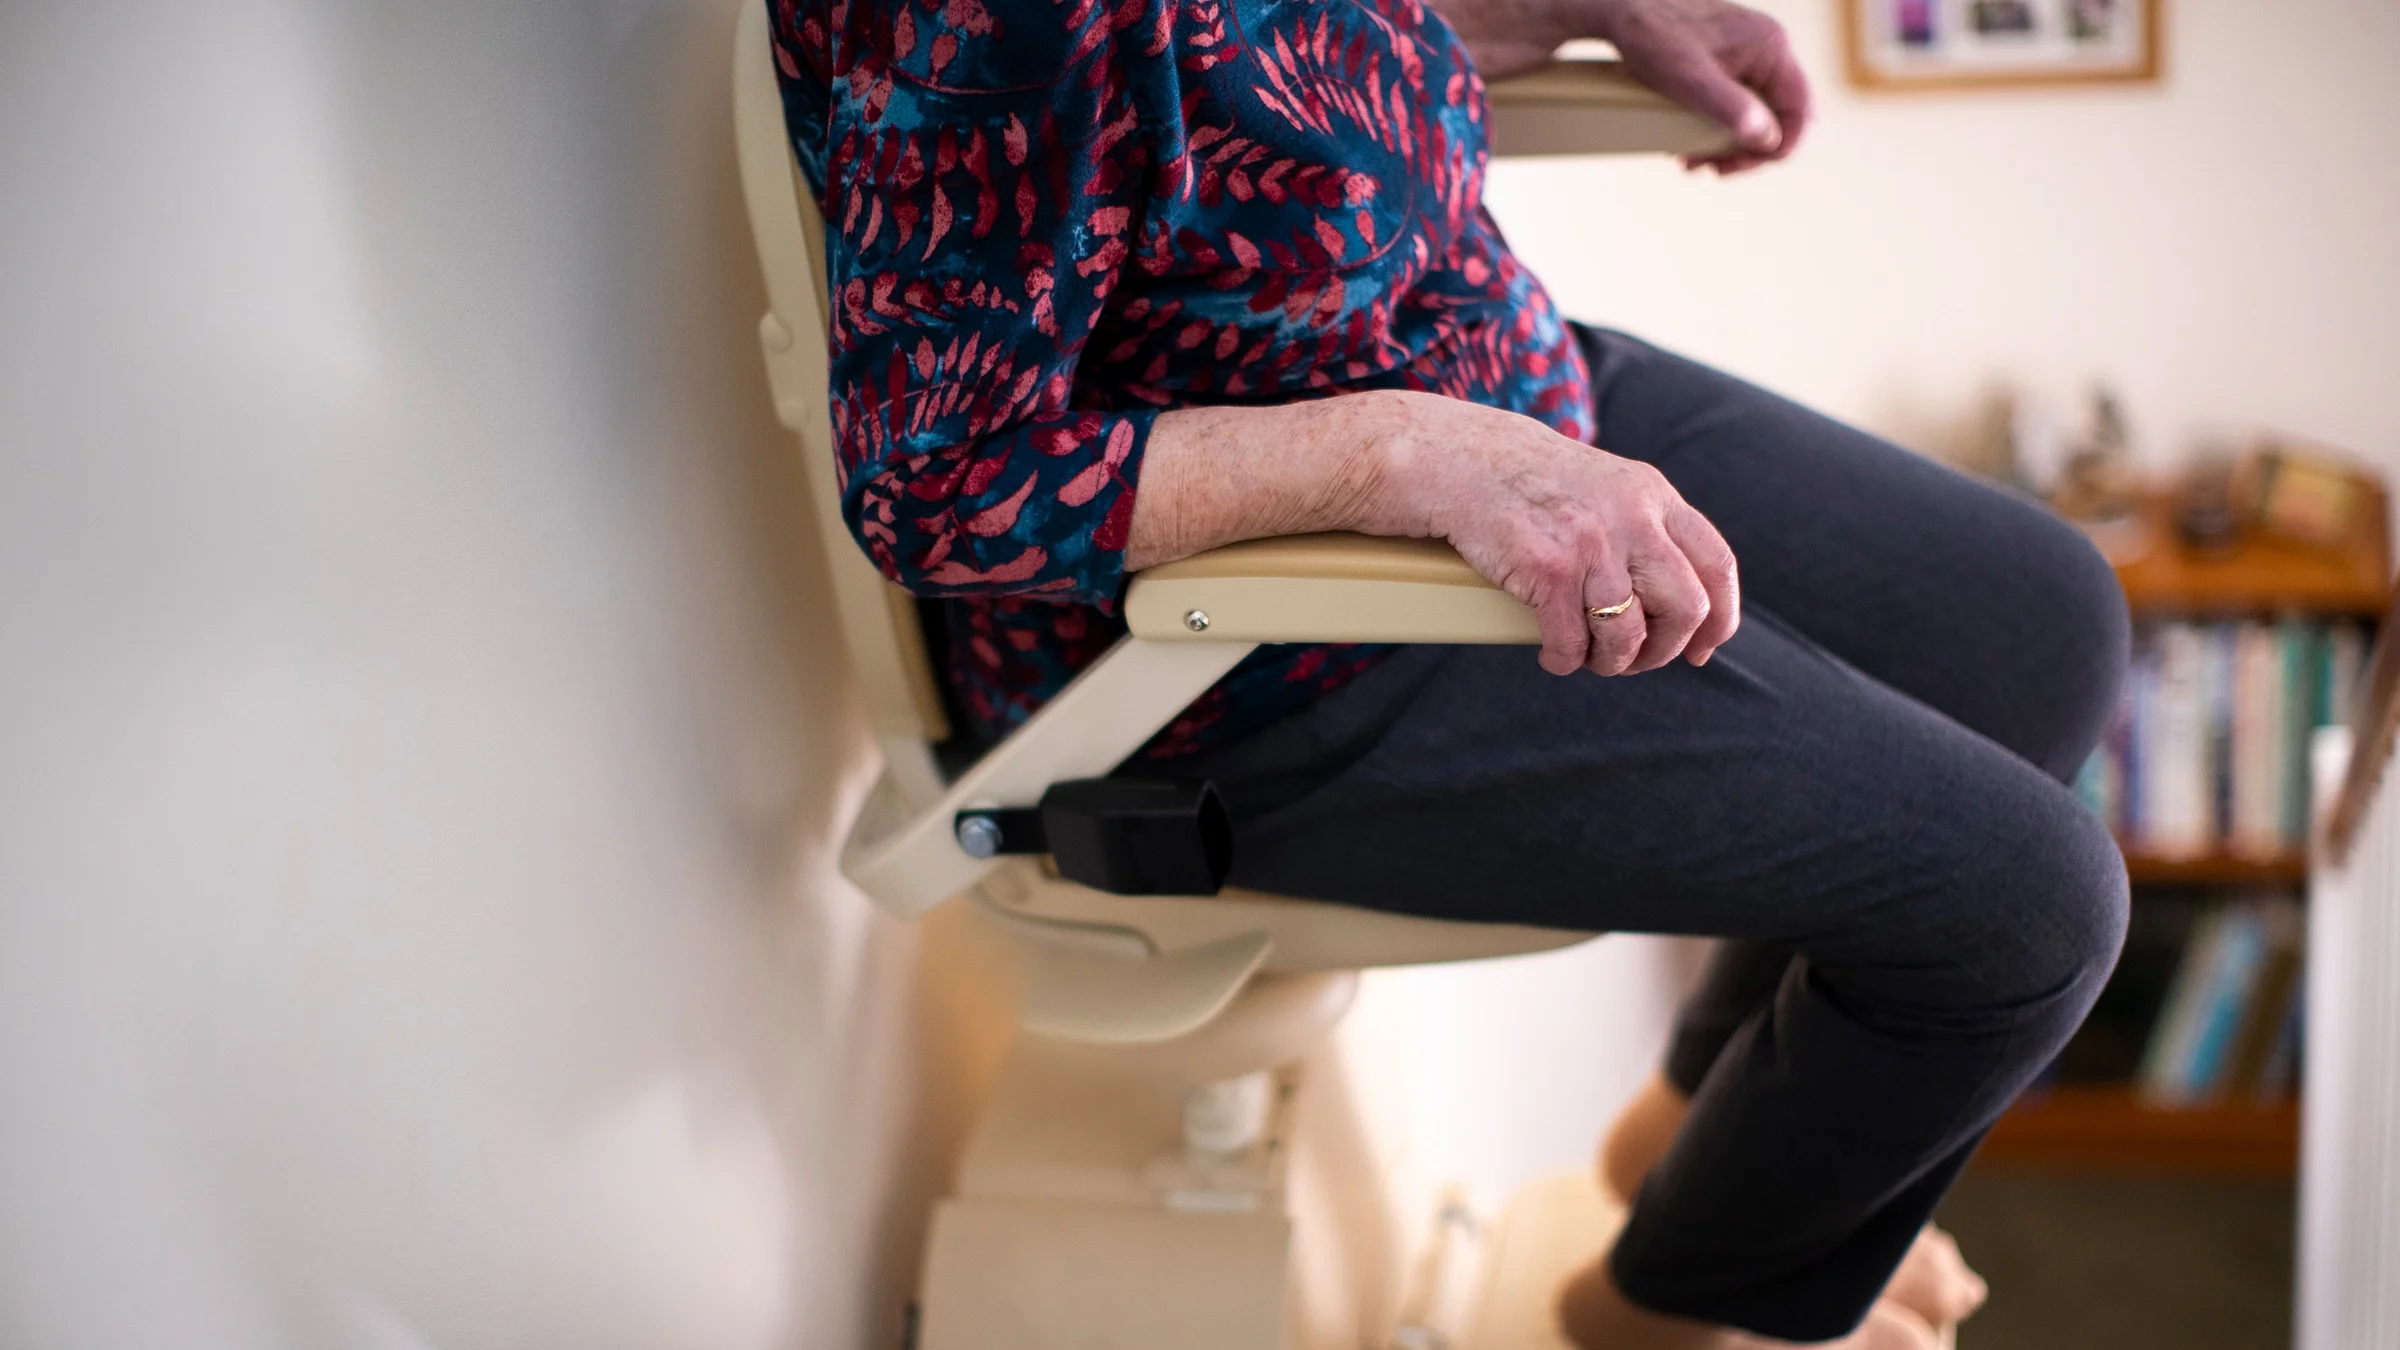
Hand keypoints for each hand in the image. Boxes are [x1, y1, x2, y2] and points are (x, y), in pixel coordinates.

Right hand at [1360, 391, 1739, 676]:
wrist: (1461, 460)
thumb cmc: (1531, 483)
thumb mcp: (1608, 487)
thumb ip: (1646, 528)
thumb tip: (1681, 597)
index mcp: (1654, 495)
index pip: (1716, 566)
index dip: (1719, 619)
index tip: (1702, 649)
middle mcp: (1632, 517)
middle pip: (1685, 608)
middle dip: (1663, 650)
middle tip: (1635, 659)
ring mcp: (1591, 543)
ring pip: (1628, 635)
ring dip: (1611, 662)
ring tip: (1589, 659)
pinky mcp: (1546, 569)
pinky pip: (1571, 641)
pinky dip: (1564, 660)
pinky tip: (1554, 655)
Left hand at [1596, 0, 1810, 173]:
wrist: (1624, 10)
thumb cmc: (1654, 37)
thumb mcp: (1690, 80)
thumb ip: (1731, 107)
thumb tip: (1766, 137)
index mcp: (1771, 48)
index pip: (1800, 109)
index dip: (1780, 147)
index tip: (1741, 166)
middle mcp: (1769, 48)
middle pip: (1779, 116)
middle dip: (1747, 150)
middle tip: (1711, 169)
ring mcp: (1751, 53)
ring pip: (1757, 113)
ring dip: (1730, 144)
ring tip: (1692, 159)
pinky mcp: (1732, 59)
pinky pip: (1740, 101)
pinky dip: (1719, 127)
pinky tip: (1691, 140)